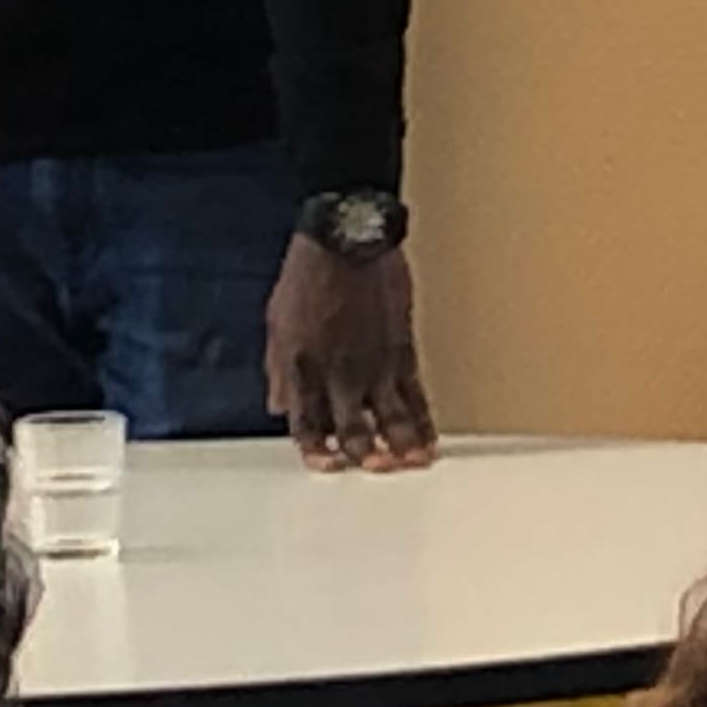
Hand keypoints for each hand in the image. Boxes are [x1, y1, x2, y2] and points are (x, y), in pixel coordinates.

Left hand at [265, 236, 436, 472]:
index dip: (318, 452)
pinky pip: (415, 395)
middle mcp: (337, 375)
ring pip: (389, 421)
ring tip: (410, 464)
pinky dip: (423, 420)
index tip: (327, 463)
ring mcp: (373, 365)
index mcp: (301, 369)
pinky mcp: (401, 350)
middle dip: (364, 457)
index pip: (307, 427)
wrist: (347, 238)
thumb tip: (277, 404)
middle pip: (352, 432)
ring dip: (400, 448)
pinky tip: (429, 437)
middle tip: (375, 467)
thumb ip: (278, 369)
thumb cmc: (308, 274)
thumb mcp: (277, 322)